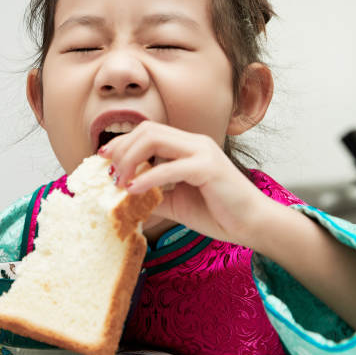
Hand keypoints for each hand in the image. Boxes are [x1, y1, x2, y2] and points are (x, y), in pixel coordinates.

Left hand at [99, 121, 268, 246]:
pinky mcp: (209, 168)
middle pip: (147, 130)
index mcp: (186, 146)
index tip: (102, 160)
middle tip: (109, 173)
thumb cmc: (217, 213)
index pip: (147, 131)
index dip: (122, 143)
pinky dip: (148, 177)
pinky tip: (134, 190)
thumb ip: (151, 196)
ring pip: (156, 139)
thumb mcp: (174, 203)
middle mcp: (194, 142)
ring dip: (131, 158)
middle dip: (122, 148)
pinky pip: (171, 167)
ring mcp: (203, 152)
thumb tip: (120, 199)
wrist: (253, 225)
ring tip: (120, 181)